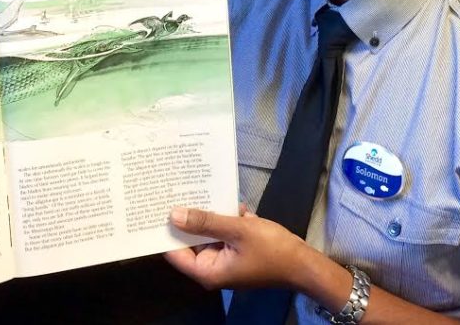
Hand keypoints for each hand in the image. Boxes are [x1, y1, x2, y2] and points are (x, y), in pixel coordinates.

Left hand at [165, 205, 319, 290]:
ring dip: (210, 215)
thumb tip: (174, 215)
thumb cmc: (272, 249)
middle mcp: (212, 269)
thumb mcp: (238, 230)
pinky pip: (223, 233)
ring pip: (207, 234)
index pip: (174, 252)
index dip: (165, 232)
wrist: (304, 262)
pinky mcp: (236, 252)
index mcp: (208, 271)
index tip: (154, 209)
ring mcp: (225, 260)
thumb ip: (205, 222)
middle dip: (187, 218)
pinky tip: (229, 200)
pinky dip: (226, 219)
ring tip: (199, 188)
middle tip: (174, 190)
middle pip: (190, 242)